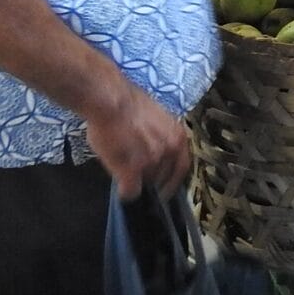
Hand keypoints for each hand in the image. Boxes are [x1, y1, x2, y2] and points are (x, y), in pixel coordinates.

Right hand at [85, 84, 190, 199]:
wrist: (111, 102)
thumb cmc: (129, 105)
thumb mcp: (157, 120)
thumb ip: (160, 138)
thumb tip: (154, 149)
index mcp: (178, 137)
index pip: (182, 167)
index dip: (173, 180)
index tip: (166, 190)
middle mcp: (169, 151)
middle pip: (162, 176)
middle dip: (151, 177)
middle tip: (138, 174)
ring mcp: (152, 162)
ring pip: (146, 182)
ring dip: (137, 181)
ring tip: (124, 172)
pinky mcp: (132, 170)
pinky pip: (130, 190)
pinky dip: (126, 192)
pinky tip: (121, 189)